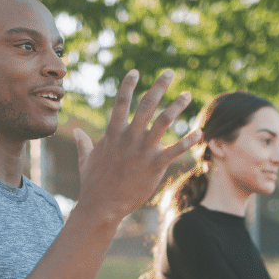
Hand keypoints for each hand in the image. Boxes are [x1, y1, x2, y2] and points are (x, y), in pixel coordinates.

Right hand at [72, 69, 199, 223]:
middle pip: (147, 104)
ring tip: (187, 95)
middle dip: (159, 86)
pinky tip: (200, 133)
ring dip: (177, 106)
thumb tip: (78, 132)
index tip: (136, 71)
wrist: (101, 206)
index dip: (128, 85)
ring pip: (164, 120)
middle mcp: (129, 137)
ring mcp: (143, 150)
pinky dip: (189, 140)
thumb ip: (84, 143)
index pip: (121, 102)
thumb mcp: (85, 160)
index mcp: (113, 133)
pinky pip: (176, 149)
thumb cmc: (92, 185)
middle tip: (170, 72)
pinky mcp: (155, 165)